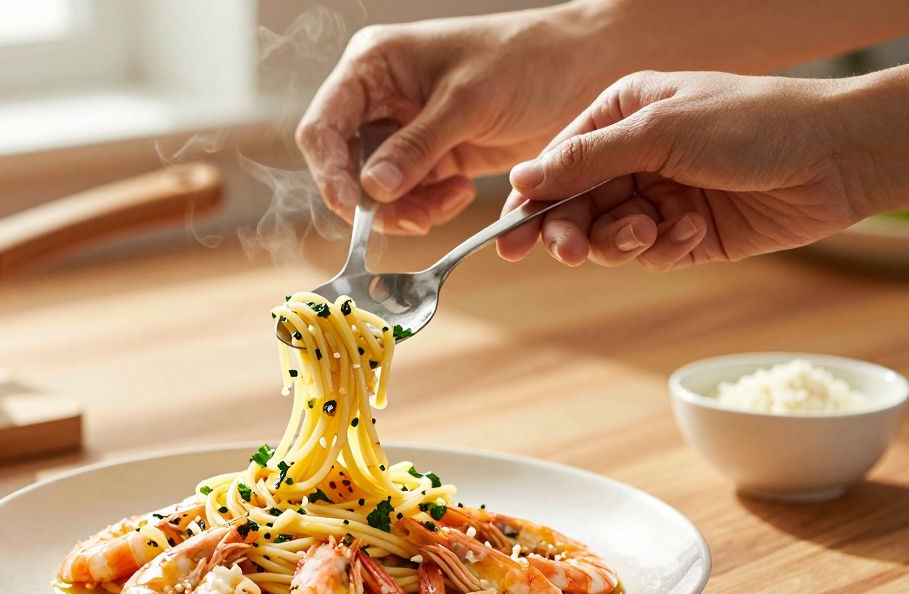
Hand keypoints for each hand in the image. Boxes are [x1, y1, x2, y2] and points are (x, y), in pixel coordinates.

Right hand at [295, 6, 616, 235]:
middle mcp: (380, 98)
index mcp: (373, 66)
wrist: (585, 69)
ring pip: (377, 190)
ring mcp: (405, 130)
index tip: (354, 209)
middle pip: (345, 166)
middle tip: (414, 219)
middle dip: (375, 200)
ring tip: (450, 202)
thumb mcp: (467, 101)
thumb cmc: (526, 59)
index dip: (329, 173)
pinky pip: (411, 196)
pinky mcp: (432, 156)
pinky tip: (461, 193)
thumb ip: (416, 147)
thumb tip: (371, 190)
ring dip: (407, 209)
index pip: (323, 127)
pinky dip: (429, 206)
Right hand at [495, 71, 867, 270]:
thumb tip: (521, 179)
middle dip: (572, 231)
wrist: (836, 156)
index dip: (528, 204)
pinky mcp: (687, 234)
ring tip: (651, 232)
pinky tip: (695, 229)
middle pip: (574, 207)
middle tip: (571, 252)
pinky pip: (649, 253)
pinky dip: (664, 247)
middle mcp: (635, 156)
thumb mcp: (660, 131)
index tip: (508, 240)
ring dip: (621, 240)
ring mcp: (661, 196)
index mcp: (621, 115)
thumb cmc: (752, 123)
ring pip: (607, 236)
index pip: (556, 164)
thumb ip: (586, 160)